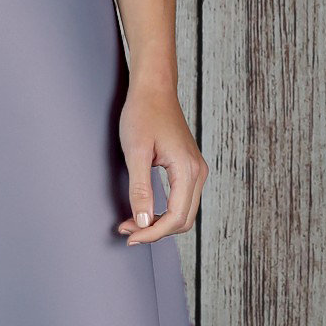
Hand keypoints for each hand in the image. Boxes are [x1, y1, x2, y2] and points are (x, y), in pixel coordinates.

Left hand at [117, 81, 206, 243]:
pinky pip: (182, 200)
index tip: (130, 236)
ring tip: (133, 223)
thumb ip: (140, 189)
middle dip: (156, 232)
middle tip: (127, 231)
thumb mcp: (135, 152)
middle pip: (183, 220)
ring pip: (184, 213)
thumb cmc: (143, 114)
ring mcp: (196, 170)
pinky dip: (165, 212)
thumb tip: (143, 222)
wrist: (154, 89)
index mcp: (187, 169)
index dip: (152, 233)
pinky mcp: (189, 168)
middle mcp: (197, 172)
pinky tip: (145, 211)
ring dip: (160, 224)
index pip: (175, 217)